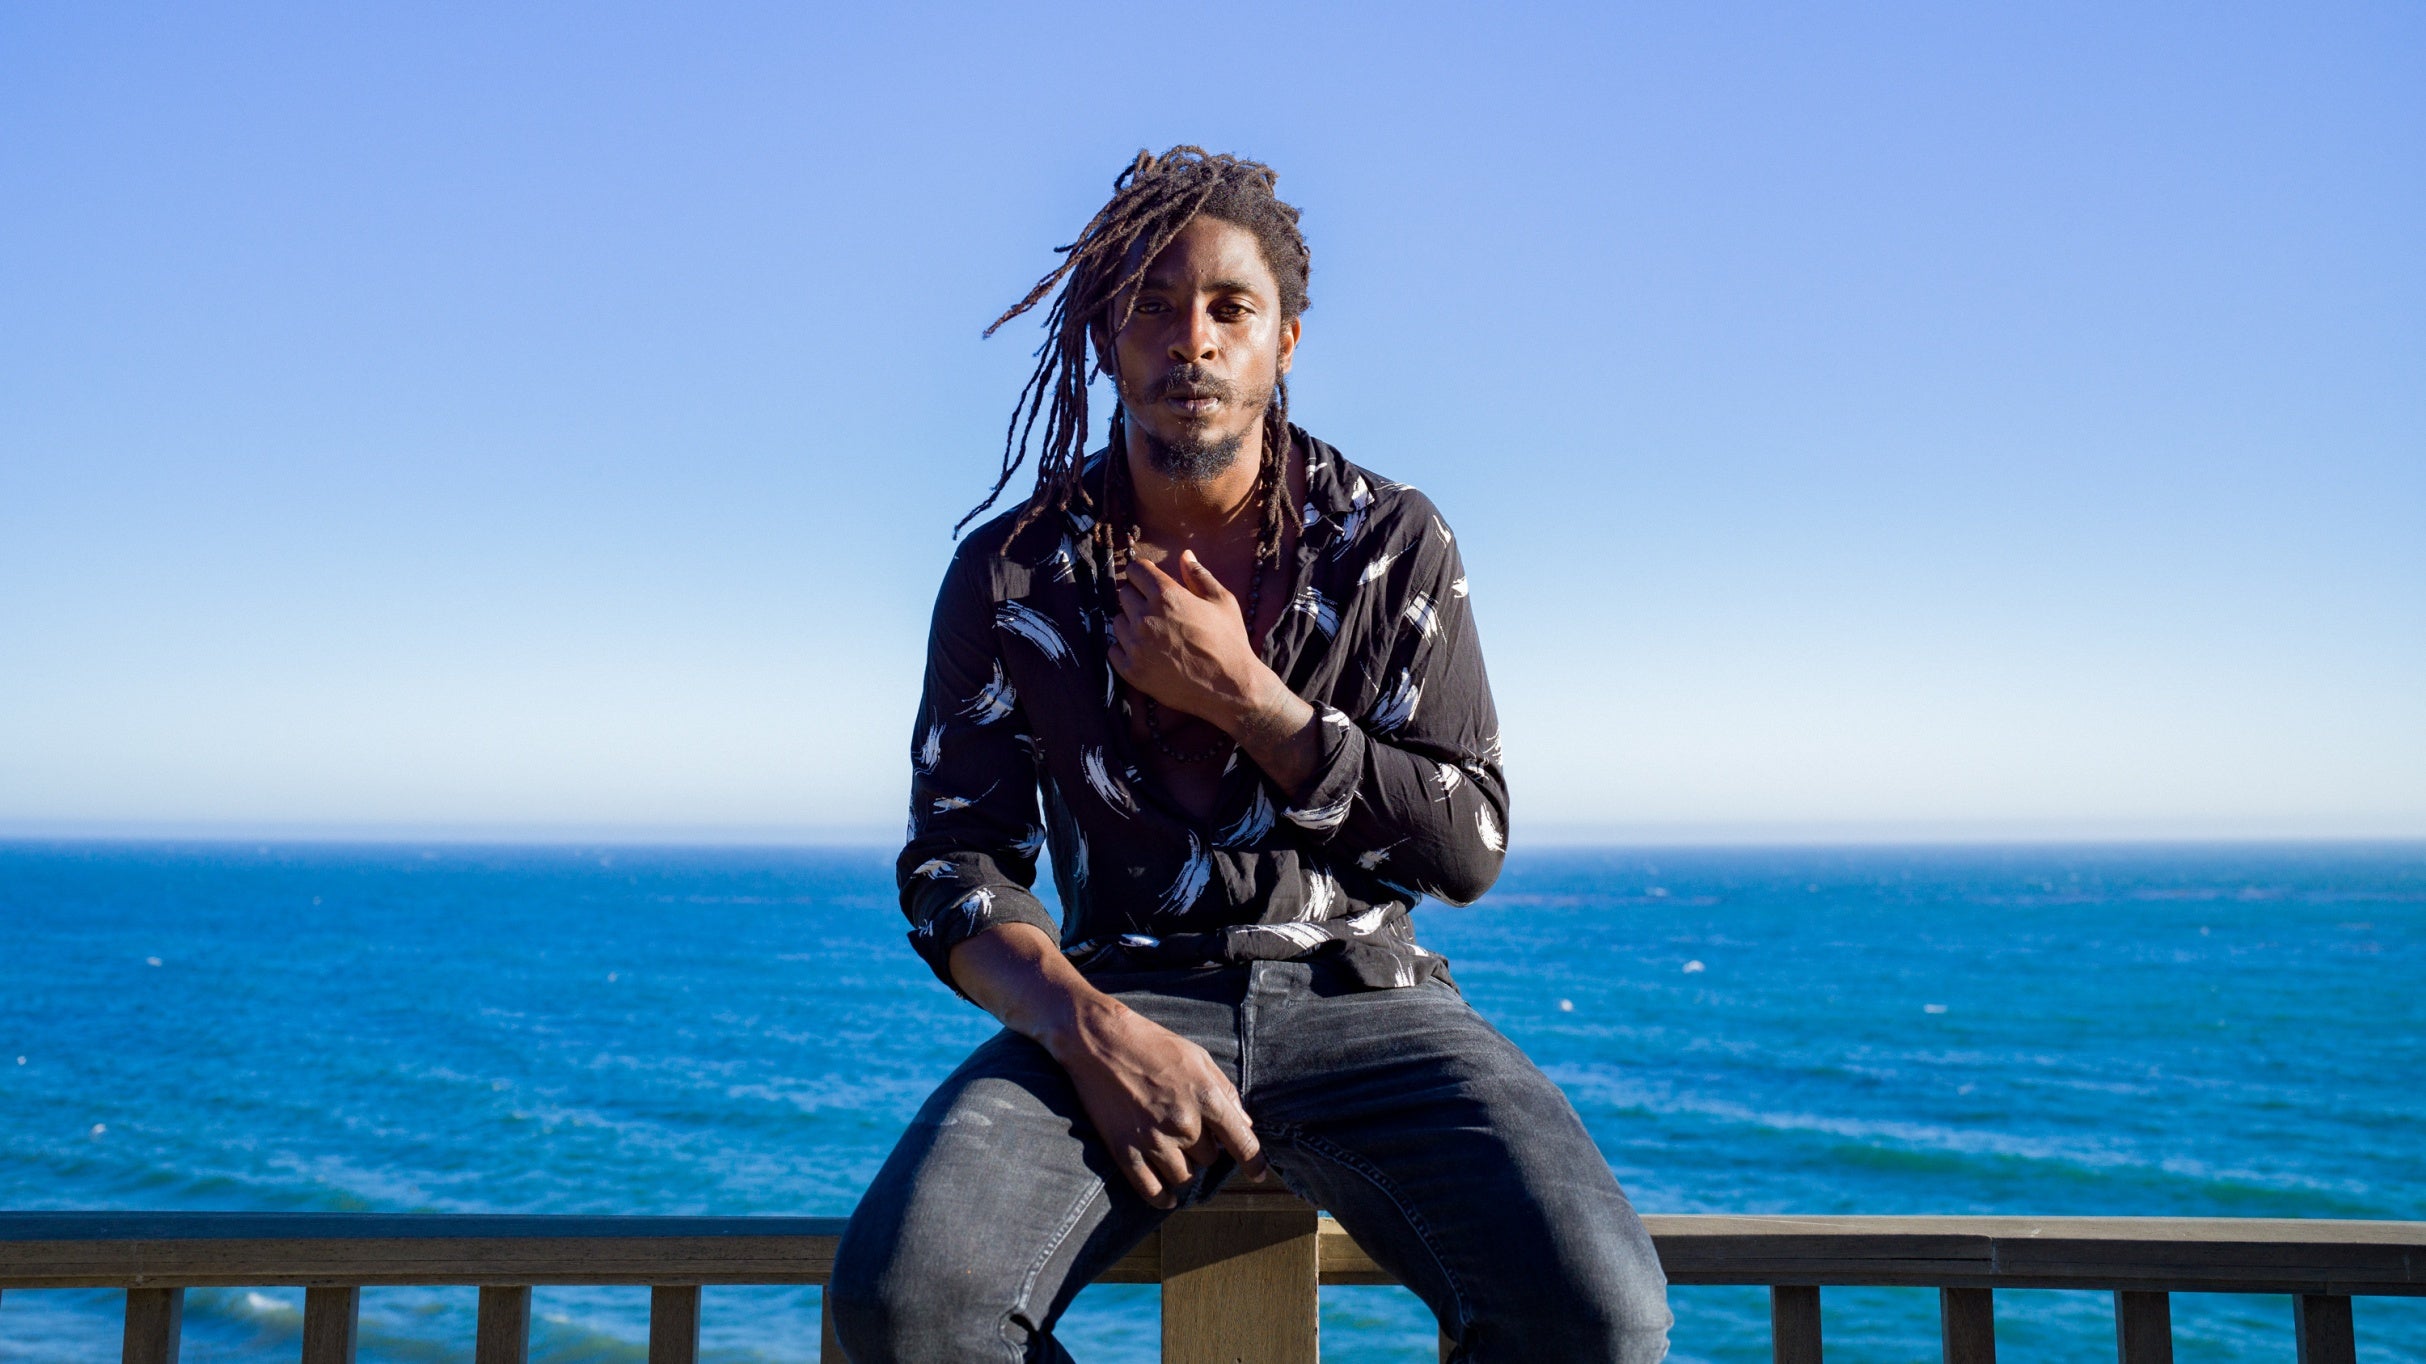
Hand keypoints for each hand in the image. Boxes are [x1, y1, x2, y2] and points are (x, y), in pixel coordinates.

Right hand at [947, 923, 1267, 1209]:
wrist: (1098, 1040)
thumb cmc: (1151, 1044)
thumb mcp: (1198, 1058)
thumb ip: (1225, 1093)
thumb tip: (1245, 1125)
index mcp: (1206, 1097)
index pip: (1241, 1143)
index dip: (1253, 1163)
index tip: (1257, 1175)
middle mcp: (1184, 1123)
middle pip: (1208, 1159)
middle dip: (1203, 1148)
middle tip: (1186, 1129)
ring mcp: (1153, 1140)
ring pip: (1183, 1176)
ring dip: (1183, 1169)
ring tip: (1173, 1151)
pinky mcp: (1125, 1151)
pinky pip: (1151, 1191)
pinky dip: (1163, 1199)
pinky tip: (1167, 1198)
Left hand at [1109, 551, 1267, 730]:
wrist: (1229, 688)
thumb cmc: (1229, 642)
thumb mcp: (1222, 601)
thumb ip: (1199, 575)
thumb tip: (1184, 554)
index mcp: (1166, 595)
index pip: (1135, 569)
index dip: (1143, 573)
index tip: (1149, 581)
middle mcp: (1145, 617)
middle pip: (1124, 594)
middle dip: (1138, 596)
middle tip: (1157, 610)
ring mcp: (1136, 646)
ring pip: (1117, 621)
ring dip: (1130, 623)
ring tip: (1154, 633)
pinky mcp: (1131, 670)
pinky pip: (1113, 650)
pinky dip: (1125, 649)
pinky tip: (1146, 652)